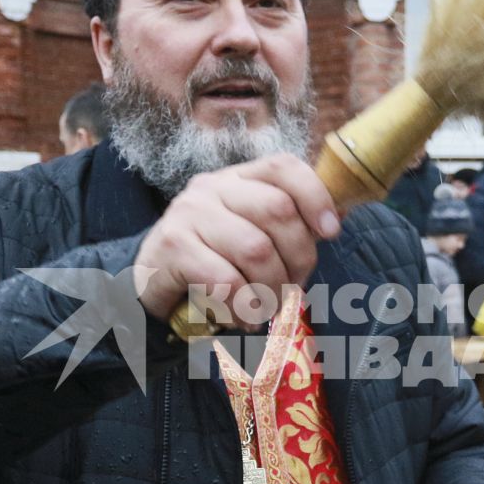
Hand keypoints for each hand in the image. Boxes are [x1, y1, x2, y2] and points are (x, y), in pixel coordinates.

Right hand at [132, 154, 339, 322]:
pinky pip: (225, 280)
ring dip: (271, 290)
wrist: (150, 285)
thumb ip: (288, 227)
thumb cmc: (214, 262)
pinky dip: (243, 307)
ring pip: (256, 249)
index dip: (315, 197)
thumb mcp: (251, 236)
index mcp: (238, 179)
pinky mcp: (172, 246)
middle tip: (292, 289)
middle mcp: (212, 187)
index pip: (284, 166)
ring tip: (266, 309)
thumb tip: (334, 221)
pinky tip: (242, 317)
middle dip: (298, 259)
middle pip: (278, 210)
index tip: (330, 233)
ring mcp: (188, 213)